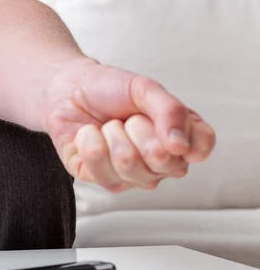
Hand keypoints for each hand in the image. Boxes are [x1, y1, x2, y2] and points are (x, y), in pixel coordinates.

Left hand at [44, 58, 215, 192]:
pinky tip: (89, 134)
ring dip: (112, 133)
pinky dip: (89, 141)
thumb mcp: (145, 89)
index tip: (157, 117)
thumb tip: (181, 146)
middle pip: (161, 159)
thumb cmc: (110, 90)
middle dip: (138, 128)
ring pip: (128, 163)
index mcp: (179, 140)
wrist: (69, 91)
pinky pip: (98, 167)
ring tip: (108, 125)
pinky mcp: (100, 179)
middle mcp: (159, 165)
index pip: (199, 149)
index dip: (181, 135)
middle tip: (128, 118)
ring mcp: (131, 177)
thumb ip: (171, 110)